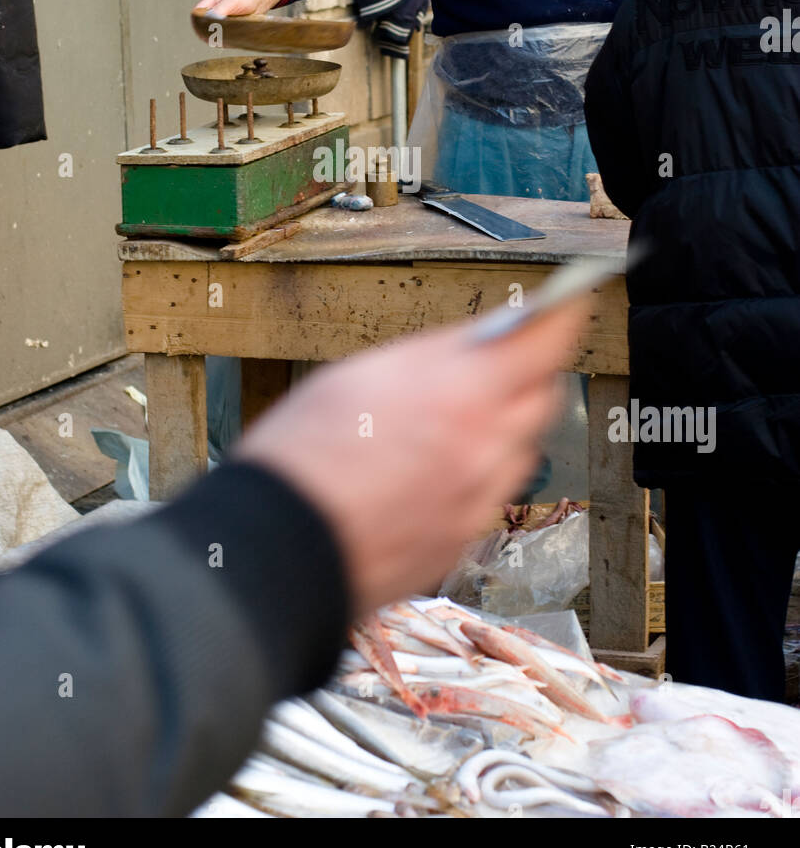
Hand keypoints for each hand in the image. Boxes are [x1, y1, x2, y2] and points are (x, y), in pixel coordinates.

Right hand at [237, 300, 585, 614]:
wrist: (277, 547)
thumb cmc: (305, 454)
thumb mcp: (364, 372)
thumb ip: (437, 355)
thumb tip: (483, 339)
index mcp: (465, 396)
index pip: (548, 342)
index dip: (564, 315)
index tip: (569, 301)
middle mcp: (487, 451)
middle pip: (543, 397)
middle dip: (530, 371)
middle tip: (503, 355)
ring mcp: (479, 502)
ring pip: (520, 449)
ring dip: (504, 424)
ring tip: (455, 412)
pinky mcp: (462, 540)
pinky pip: (491, 492)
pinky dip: (476, 470)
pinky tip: (433, 463)